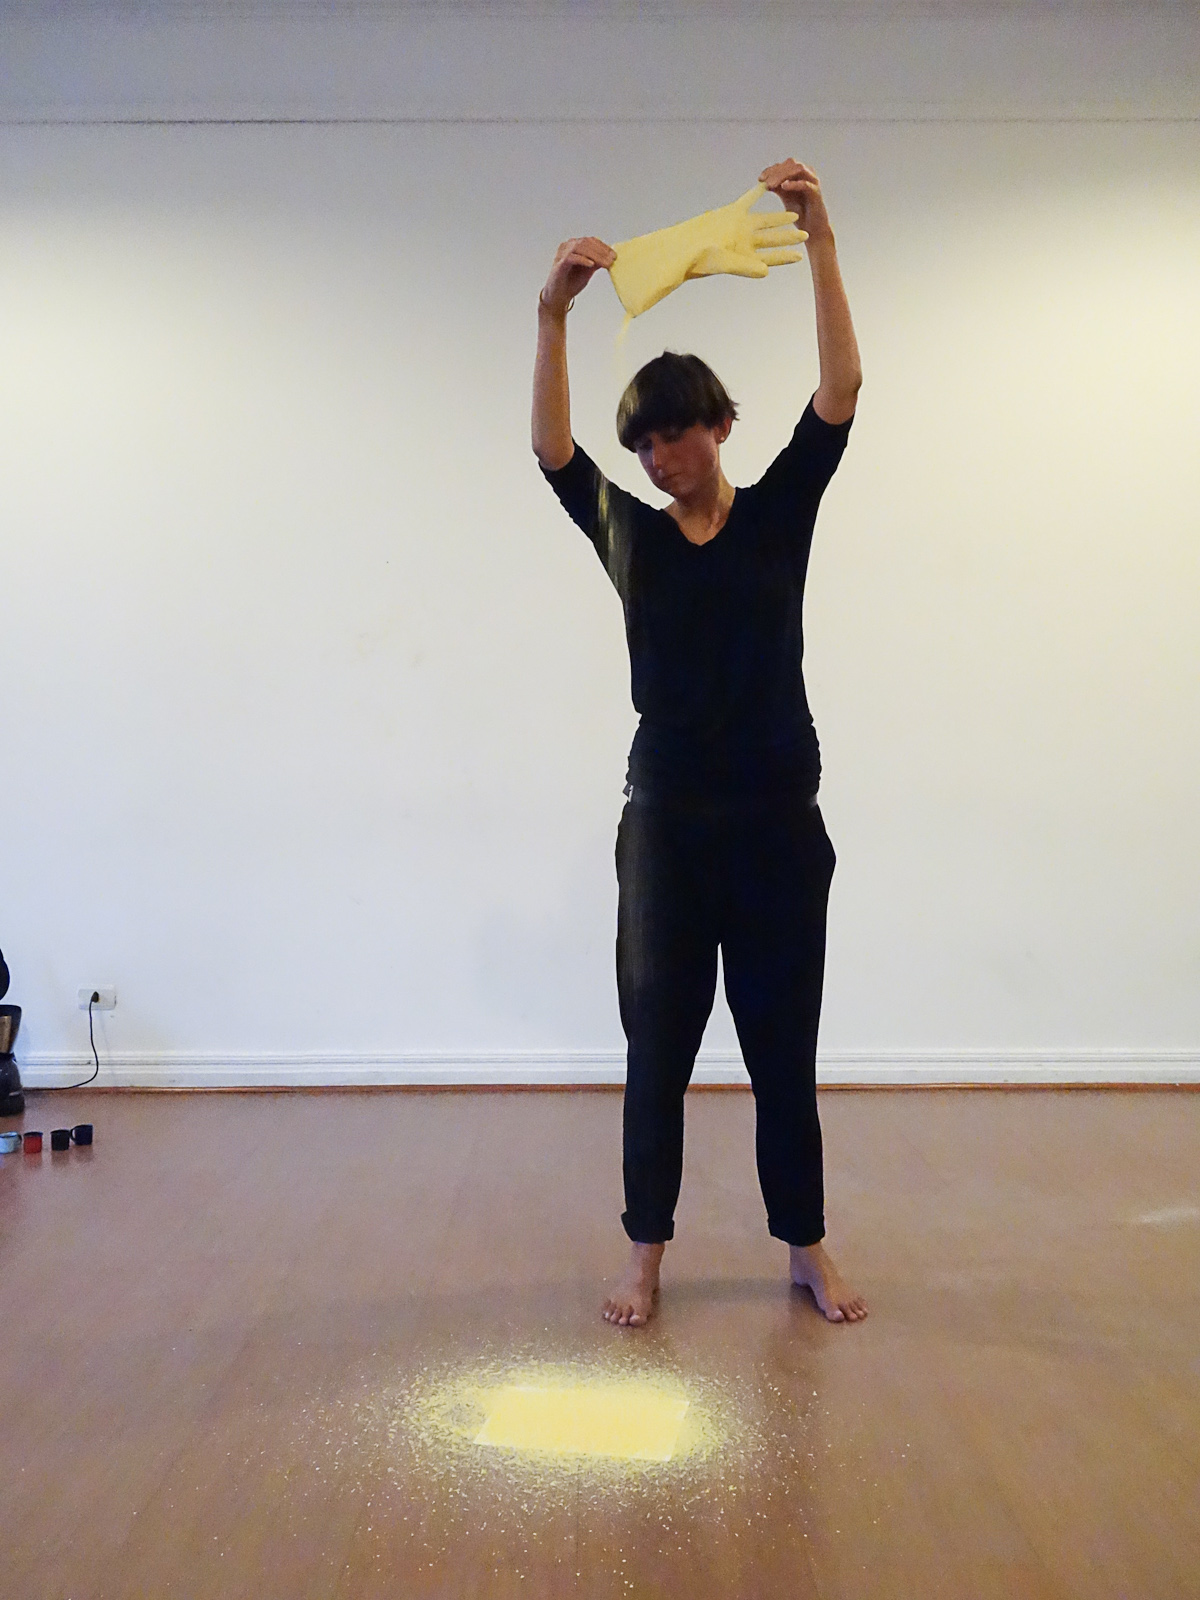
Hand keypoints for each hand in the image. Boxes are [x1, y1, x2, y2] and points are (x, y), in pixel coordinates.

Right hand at [541, 237, 616, 315]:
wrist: (559, 296)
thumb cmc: (572, 282)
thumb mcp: (589, 270)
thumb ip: (597, 262)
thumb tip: (611, 257)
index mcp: (574, 245)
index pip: (591, 240)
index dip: (603, 246)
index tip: (614, 255)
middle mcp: (567, 246)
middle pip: (586, 242)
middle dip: (601, 251)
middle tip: (612, 260)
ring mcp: (562, 253)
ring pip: (580, 247)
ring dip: (595, 255)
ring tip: (605, 263)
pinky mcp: (559, 263)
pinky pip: (571, 257)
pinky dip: (582, 260)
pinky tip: (591, 264)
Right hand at [609, 185, 805, 317]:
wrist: (681, 248)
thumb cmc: (699, 261)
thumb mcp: (725, 263)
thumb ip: (746, 267)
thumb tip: (766, 272)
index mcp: (746, 258)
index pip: (771, 258)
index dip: (785, 257)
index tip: (801, 256)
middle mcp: (745, 243)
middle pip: (772, 239)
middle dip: (789, 236)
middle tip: (807, 233)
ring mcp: (739, 227)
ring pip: (764, 221)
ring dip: (779, 217)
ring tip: (794, 213)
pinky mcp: (730, 213)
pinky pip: (747, 200)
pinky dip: (757, 193)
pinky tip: (769, 186)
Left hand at [759, 159, 832, 244]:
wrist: (812, 228)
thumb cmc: (799, 212)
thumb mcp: (785, 196)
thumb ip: (776, 186)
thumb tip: (762, 181)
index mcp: (799, 174)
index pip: (784, 165)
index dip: (771, 170)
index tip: (760, 179)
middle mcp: (807, 173)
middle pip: (790, 164)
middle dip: (775, 171)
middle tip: (764, 182)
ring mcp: (813, 181)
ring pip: (798, 169)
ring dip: (783, 175)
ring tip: (771, 184)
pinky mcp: (816, 192)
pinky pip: (805, 184)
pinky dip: (794, 184)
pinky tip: (784, 187)